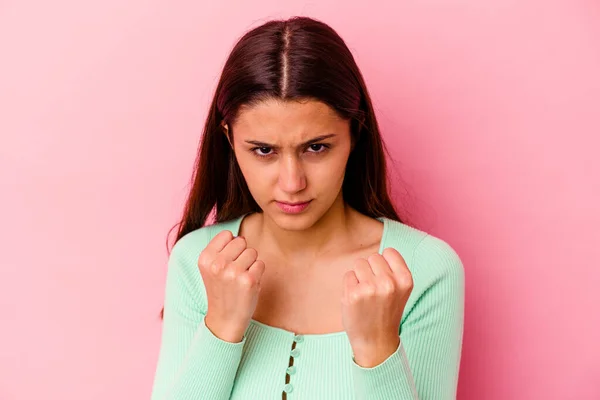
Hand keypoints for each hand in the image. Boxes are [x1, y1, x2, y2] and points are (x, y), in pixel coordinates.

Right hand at [198, 230, 264, 342]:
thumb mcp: (211, 268)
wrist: (224, 319)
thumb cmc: (221, 290)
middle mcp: (217, 264)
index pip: (227, 235)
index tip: (226, 262)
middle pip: (241, 241)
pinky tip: (248, 285)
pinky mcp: (249, 280)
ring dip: (250, 264)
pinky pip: (260, 264)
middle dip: (242, 254)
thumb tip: (240, 237)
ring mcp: (233, 272)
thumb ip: (220, 249)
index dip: (231, 247)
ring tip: (240, 279)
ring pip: (252, 252)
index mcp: (205, 258)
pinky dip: (258, 273)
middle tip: (234, 272)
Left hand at [341, 247, 412, 366]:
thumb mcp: (400, 290)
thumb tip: (378, 252)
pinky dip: (349, 285)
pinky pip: (348, 275)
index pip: (389, 252)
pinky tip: (357, 300)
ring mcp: (371, 288)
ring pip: (358, 264)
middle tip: (374, 291)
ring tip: (366, 295)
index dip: (384, 264)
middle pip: (372, 257)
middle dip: (371, 270)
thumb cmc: (386, 312)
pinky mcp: (353, 294)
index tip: (384, 279)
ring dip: (359, 276)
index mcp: (405, 279)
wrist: (376, 341)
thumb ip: (393, 270)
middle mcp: (390, 282)